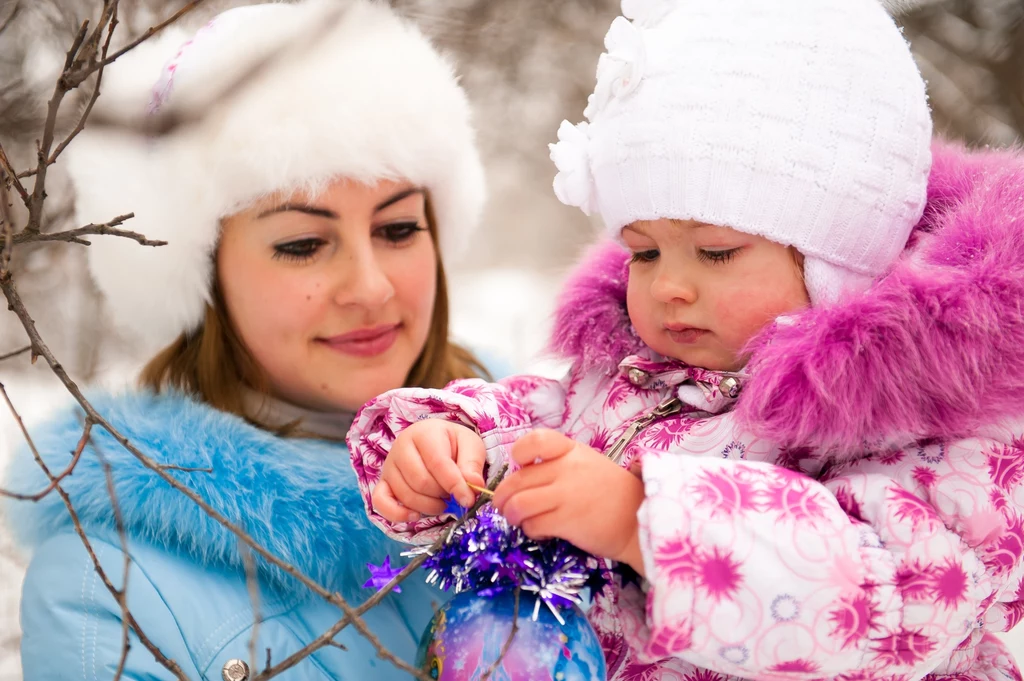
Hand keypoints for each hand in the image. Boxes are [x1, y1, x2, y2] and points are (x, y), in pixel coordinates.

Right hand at [372, 418, 486, 523]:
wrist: (435, 441)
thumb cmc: (454, 445)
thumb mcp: (471, 447)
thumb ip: (472, 465)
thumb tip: (473, 485)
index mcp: (425, 433)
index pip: (438, 463)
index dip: (455, 485)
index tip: (468, 499)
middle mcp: (401, 447)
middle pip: (421, 482)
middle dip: (442, 495)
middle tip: (453, 494)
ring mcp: (389, 466)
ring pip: (406, 495)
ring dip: (428, 506)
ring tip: (442, 500)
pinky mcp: (382, 483)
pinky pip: (380, 502)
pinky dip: (397, 514)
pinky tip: (415, 515)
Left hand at [492, 429, 646, 574]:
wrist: (639, 519)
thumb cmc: (611, 493)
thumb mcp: (586, 465)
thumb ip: (556, 465)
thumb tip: (521, 477)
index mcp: (571, 451)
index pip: (534, 440)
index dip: (519, 454)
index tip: (521, 467)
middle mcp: (566, 469)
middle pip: (517, 480)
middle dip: (502, 497)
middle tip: (504, 507)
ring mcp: (566, 495)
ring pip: (518, 504)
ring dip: (512, 516)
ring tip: (519, 521)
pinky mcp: (567, 521)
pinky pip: (532, 525)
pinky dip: (530, 530)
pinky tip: (541, 531)